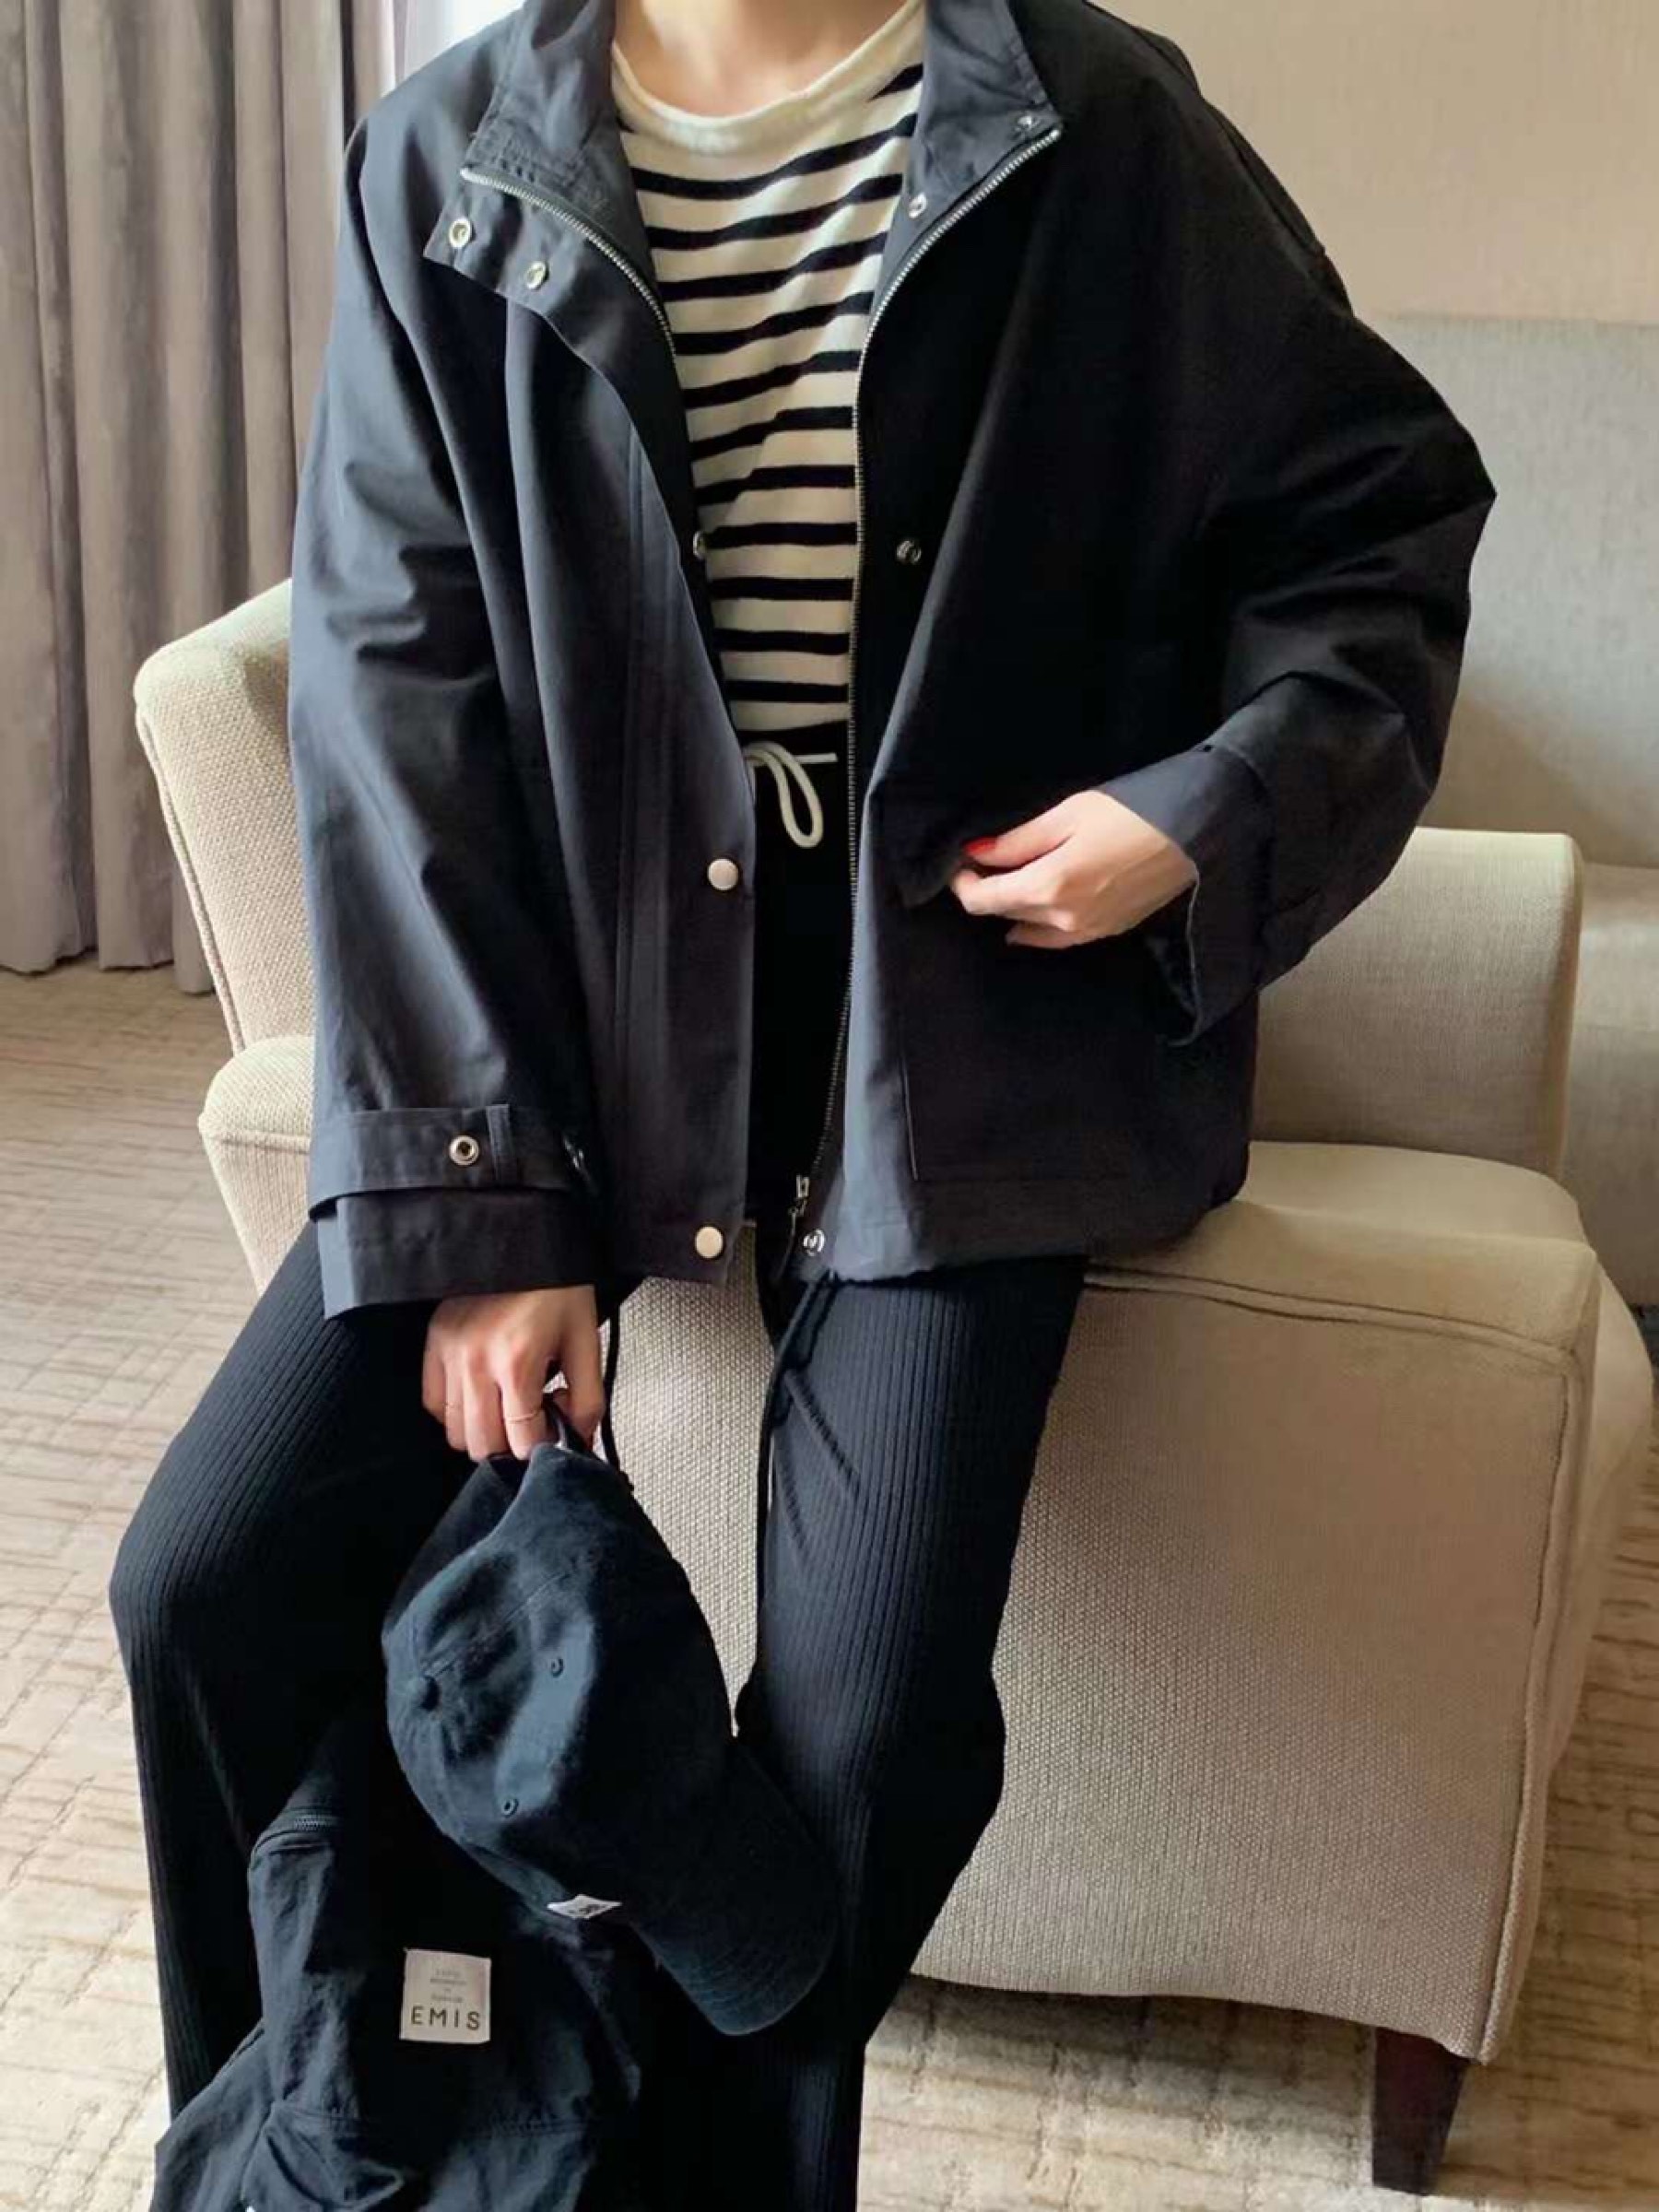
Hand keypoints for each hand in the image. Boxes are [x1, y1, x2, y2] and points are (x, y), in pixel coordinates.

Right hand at [422, 1285, 604, 1461]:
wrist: (529, 1239)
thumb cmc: (558, 1287)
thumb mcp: (585, 1341)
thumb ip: (588, 1398)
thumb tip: (579, 1439)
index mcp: (516, 1362)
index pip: (520, 1440)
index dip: (541, 1444)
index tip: (552, 1427)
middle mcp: (476, 1361)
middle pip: (483, 1444)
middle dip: (512, 1443)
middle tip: (531, 1419)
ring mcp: (449, 1353)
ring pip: (455, 1432)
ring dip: (484, 1431)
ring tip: (507, 1405)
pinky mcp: (435, 1342)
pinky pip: (434, 1403)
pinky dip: (456, 1411)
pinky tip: (481, 1393)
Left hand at [947, 788, 1196, 946]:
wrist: (1196, 831)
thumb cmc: (1132, 812)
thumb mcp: (1066, 816)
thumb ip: (1017, 842)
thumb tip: (977, 854)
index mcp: (1049, 887)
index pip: (984, 901)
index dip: (963, 884)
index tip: (960, 863)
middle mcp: (1064, 919)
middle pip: (1005, 914)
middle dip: (988, 890)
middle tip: (983, 863)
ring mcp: (1088, 931)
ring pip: (1030, 929)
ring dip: (1013, 908)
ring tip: (1008, 881)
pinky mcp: (1108, 931)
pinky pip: (1058, 938)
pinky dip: (1038, 926)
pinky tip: (1034, 911)